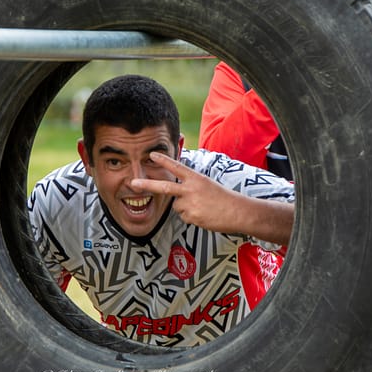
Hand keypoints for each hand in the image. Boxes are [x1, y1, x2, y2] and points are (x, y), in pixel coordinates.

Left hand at [129, 151, 293, 243]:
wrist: (238, 211)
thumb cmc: (223, 198)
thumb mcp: (207, 184)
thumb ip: (190, 186)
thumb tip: (176, 198)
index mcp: (196, 178)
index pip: (177, 167)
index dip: (163, 160)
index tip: (151, 154)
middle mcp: (191, 189)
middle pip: (164, 187)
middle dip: (147, 185)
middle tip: (133, 183)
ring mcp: (190, 203)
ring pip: (177, 207)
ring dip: (186, 208)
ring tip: (203, 208)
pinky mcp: (191, 216)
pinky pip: (184, 217)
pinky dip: (192, 217)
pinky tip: (204, 215)